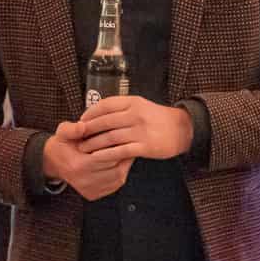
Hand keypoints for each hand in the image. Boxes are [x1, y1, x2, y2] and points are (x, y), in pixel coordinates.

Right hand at [42, 129, 132, 200]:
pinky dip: (121, 172)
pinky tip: (121, 161)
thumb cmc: (62, 144)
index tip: (128, 137)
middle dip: (126, 154)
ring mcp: (89, 190)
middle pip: (116, 168)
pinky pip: (115, 184)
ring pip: (118, 177)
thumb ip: (72, 129)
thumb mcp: (63, 132)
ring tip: (129, 150)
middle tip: (133, 142)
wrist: (53, 162)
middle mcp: (84, 181)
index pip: (107, 156)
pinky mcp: (94, 194)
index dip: (120, 146)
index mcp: (77, 165)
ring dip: (126, 163)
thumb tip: (83, 126)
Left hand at [58, 96, 193, 161]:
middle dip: (88, 130)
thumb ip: (123, 108)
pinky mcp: (145, 146)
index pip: (105, 104)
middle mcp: (135, 114)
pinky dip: (106, 154)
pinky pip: (120, 151)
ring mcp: (140, 130)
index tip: (80, 120)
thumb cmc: (158, 118)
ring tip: (83, 149)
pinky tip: (97, 158)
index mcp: (133, 102)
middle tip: (77, 137)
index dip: (90, 113)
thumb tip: (99, 113)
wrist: (182, 129)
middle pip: (105, 121)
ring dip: (94, 144)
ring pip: (110, 137)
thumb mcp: (141, 106)